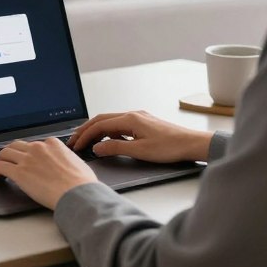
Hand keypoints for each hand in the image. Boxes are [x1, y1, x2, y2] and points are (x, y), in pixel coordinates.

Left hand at [0, 137, 97, 209]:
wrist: (79, 194)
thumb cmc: (82, 184)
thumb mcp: (77, 163)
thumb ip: (66, 159)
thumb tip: (65, 164)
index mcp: (53, 144)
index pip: (34, 144)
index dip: (28, 152)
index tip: (26, 158)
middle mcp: (38, 148)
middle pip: (17, 145)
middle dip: (11, 152)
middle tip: (8, 160)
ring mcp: (27, 159)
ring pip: (5, 153)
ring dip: (0, 160)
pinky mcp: (19, 173)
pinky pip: (0, 167)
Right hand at [67, 111, 212, 163]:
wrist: (191, 144)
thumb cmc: (170, 147)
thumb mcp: (139, 151)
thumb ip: (116, 148)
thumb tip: (97, 148)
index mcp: (130, 119)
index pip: (99, 125)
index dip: (85, 135)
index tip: (76, 145)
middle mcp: (132, 115)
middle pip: (102, 119)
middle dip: (86, 130)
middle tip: (74, 141)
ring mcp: (139, 118)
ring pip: (111, 122)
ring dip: (97, 131)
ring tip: (86, 142)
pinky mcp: (144, 124)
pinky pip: (120, 125)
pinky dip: (109, 132)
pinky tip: (108, 141)